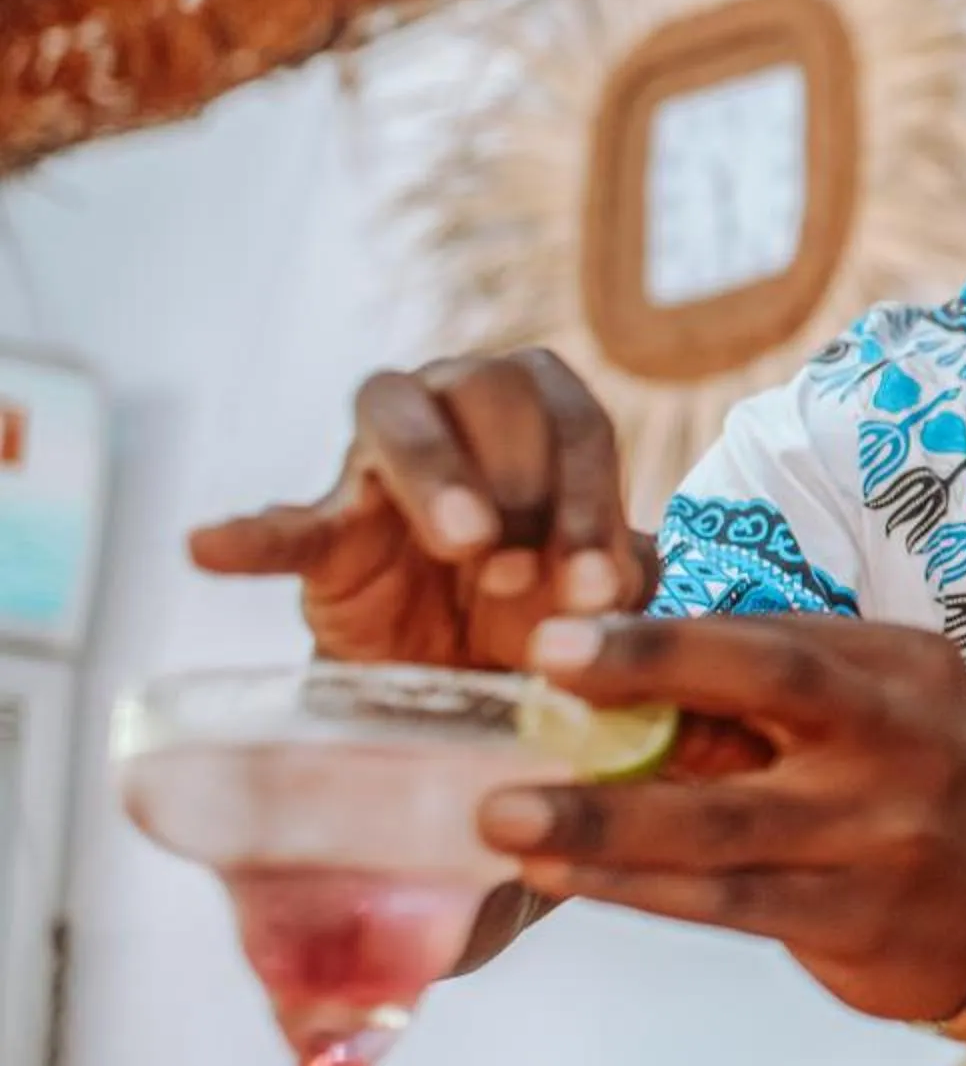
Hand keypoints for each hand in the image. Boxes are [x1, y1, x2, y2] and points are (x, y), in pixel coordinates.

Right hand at [189, 349, 649, 670]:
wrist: (467, 678)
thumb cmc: (547, 610)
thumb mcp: (604, 594)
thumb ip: (636, 581)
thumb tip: (655, 594)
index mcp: (544, 413)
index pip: (576, 418)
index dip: (592, 497)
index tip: (601, 586)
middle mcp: (461, 409)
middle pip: (494, 387)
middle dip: (526, 480)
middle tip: (529, 571)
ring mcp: (382, 464)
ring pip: (397, 412)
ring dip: (438, 473)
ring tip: (464, 544)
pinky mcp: (325, 534)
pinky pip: (283, 522)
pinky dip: (249, 534)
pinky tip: (211, 547)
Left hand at [478, 614, 965, 1023]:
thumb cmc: (899, 791)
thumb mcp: (862, 717)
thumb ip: (759, 694)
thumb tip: (596, 671)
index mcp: (905, 665)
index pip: (772, 636)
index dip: (663, 637)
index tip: (557, 637)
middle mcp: (909, 736)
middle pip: (772, 689)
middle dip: (651, 676)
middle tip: (537, 678)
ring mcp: (892, 832)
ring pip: (728, 821)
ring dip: (605, 818)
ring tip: (504, 817)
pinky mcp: (863, 917)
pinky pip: (730, 900)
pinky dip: (637, 887)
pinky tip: (563, 878)